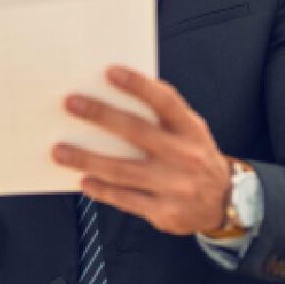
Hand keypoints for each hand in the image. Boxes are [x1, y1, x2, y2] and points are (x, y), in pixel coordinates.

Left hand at [52, 65, 231, 234]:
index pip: (165, 101)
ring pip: (122, 170)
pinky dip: (101, 190)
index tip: (110, 71)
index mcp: (191, 129)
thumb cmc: (194, 156)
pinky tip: (83, 180)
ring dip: (87, 159)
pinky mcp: (164, 212)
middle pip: (137, 132)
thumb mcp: (190, 131)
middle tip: (71, 103)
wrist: (226, 202)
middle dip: (101, 115)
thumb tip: (114, 95)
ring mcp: (174, 186)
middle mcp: (184, 156)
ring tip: (59, 151)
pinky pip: (125, 199)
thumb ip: (161, 115)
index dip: (139, 85)